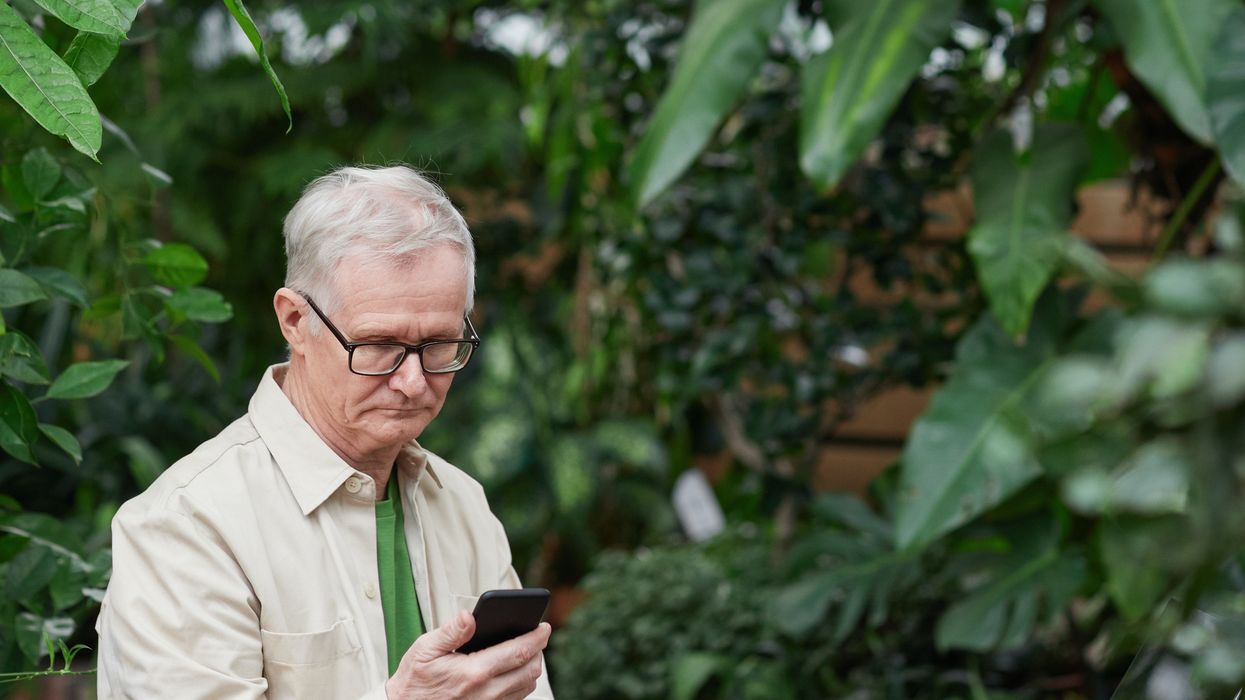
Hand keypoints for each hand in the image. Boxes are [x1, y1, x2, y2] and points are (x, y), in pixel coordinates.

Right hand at [384, 610, 549, 699]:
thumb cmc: (414, 679)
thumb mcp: (425, 649)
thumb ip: (450, 632)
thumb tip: (469, 615)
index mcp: (473, 672)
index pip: (518, 652)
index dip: (537, 637)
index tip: (544, 626)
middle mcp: (486, 693)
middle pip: (529, 670)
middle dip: (538, 650)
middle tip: (538, 635)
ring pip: (526, 686)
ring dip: (532, 667)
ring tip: (527, 650)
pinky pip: (515, 699)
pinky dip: (521, 683)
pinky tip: (514, 671)